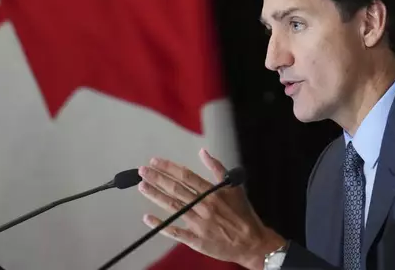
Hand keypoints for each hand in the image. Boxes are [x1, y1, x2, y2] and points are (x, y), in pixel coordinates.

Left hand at [137, 149, 285, 269]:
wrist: (252, 242)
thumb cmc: (243, 214)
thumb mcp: (234, 187)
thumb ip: (218, 169)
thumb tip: (203, 153)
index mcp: (213, 193)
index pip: (186, 176)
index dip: (169, 168)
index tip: (155, 162)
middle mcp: (203, 206)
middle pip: (176, 189)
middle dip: (157, 179)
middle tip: (142, 171)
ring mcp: (198, 223)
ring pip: (173, 207)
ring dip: (155, 196)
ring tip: (142, 186)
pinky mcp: (196, 239)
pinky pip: (174, 231)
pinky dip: (160, 224)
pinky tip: (147, 218)